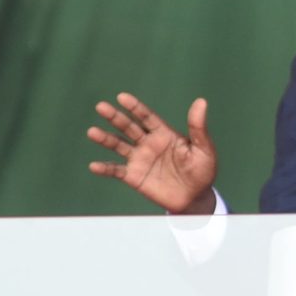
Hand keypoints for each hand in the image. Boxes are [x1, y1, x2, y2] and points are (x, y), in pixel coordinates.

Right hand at [87, 93, 216, 213]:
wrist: (195, 198)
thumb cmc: (203, 171)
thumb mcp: (203, 149)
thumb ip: (198, 127)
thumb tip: (201, 101)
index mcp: (164, 134)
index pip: (146, 117)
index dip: (135, 107)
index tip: (122, 97)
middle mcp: (148, 144)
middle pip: (128, 127)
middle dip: (115, 117)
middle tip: (101, 107)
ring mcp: (139, 160)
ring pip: (119, 146)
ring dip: (105, 139)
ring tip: (92, 132)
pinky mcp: (134, 177)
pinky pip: (116, 171)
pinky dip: (105, 169)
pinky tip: (94, 166)